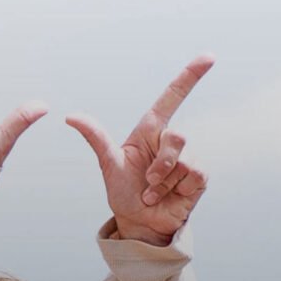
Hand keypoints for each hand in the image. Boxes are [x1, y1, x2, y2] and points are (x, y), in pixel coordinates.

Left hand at [67, 56, 215, 244]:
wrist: (139, 222)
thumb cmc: (124, 191)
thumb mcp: (108, 164)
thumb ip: (95, 138)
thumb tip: (71, 116)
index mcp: (150, 129)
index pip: (173, 96)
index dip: (191, 76)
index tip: (209, 57)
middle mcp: (170, 140)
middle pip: (177, 135)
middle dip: (160, 164)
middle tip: (147, 181)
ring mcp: (186, 159)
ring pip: (184, 159)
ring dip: (164, 181)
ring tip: (153, 192)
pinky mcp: (198, 177)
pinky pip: (194, 174)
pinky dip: (176, 189)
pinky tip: (168, 196)